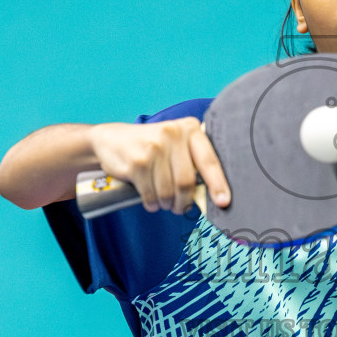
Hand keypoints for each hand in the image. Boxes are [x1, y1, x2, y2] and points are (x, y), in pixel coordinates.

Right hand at [87, 118, 230, 214]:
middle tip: (180, 207)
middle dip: (184, 201)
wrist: (112, 139)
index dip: (218, 184)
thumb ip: (193, 161)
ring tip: (163, 202)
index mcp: (189, 129)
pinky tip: (151, 200)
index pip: (209, 160)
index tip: (224, 202)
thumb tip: (212, 194)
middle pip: (186, 181)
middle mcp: (172, 134)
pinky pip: (151, 194)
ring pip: (168, 191)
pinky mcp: (137, 162)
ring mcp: (153, 148)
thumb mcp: (175, 144)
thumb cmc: (151, 146)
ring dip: (166, 204)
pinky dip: (152, 203)